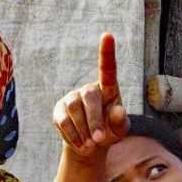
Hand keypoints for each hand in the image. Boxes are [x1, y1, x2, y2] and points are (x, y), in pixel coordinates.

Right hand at [52, 33, 129, 157]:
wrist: (90, 145)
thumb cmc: (109, 132)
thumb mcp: (120, 130)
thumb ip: (121, 122)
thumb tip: (118, 111)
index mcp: (108, 88)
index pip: (108, 69)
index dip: (107, 52)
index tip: (108, 35)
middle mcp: (88, 89)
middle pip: (90, 98)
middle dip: (94, 121)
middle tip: (98, 140)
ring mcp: (72, 98)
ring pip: (75, 111)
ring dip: (84, 131)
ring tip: (91, 145)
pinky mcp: (59, 109)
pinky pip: (63, 121)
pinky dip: (73, 135)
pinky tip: (80, 144)